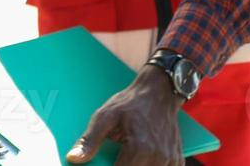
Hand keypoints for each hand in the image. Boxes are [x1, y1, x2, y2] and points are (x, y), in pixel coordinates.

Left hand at [66, 65, 183, 164]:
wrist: (160, 91)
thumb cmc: (132, 102)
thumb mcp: (106, 115)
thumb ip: (89, 140)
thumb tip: (73, 158)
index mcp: (140, 148)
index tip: (102, 164)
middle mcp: (158, 157)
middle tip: (116, 157)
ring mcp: (170, 161)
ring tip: (126, 155)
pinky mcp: (176, 161)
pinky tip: (140, 159)